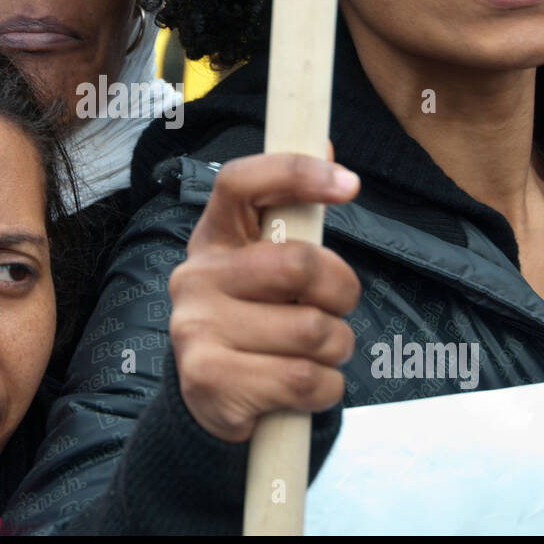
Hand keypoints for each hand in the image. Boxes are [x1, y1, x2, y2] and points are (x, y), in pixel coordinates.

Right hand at [169, 153, 360, 442]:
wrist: (211, 398)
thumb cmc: (254, 320)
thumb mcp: (267, 265)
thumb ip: (294, 215)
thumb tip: (326, 146)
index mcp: (214, 237)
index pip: (241, 181)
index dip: (295, 173)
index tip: (349, 184)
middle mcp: (195, 276)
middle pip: (299, 264)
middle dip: (341, 291)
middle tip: (337, 308)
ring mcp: (196, 328)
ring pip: (312, 331)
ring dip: (336, 348)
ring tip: (315, 354)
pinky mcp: (208, 379)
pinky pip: (305, 380)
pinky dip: (326, 388)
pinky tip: (305, 386)